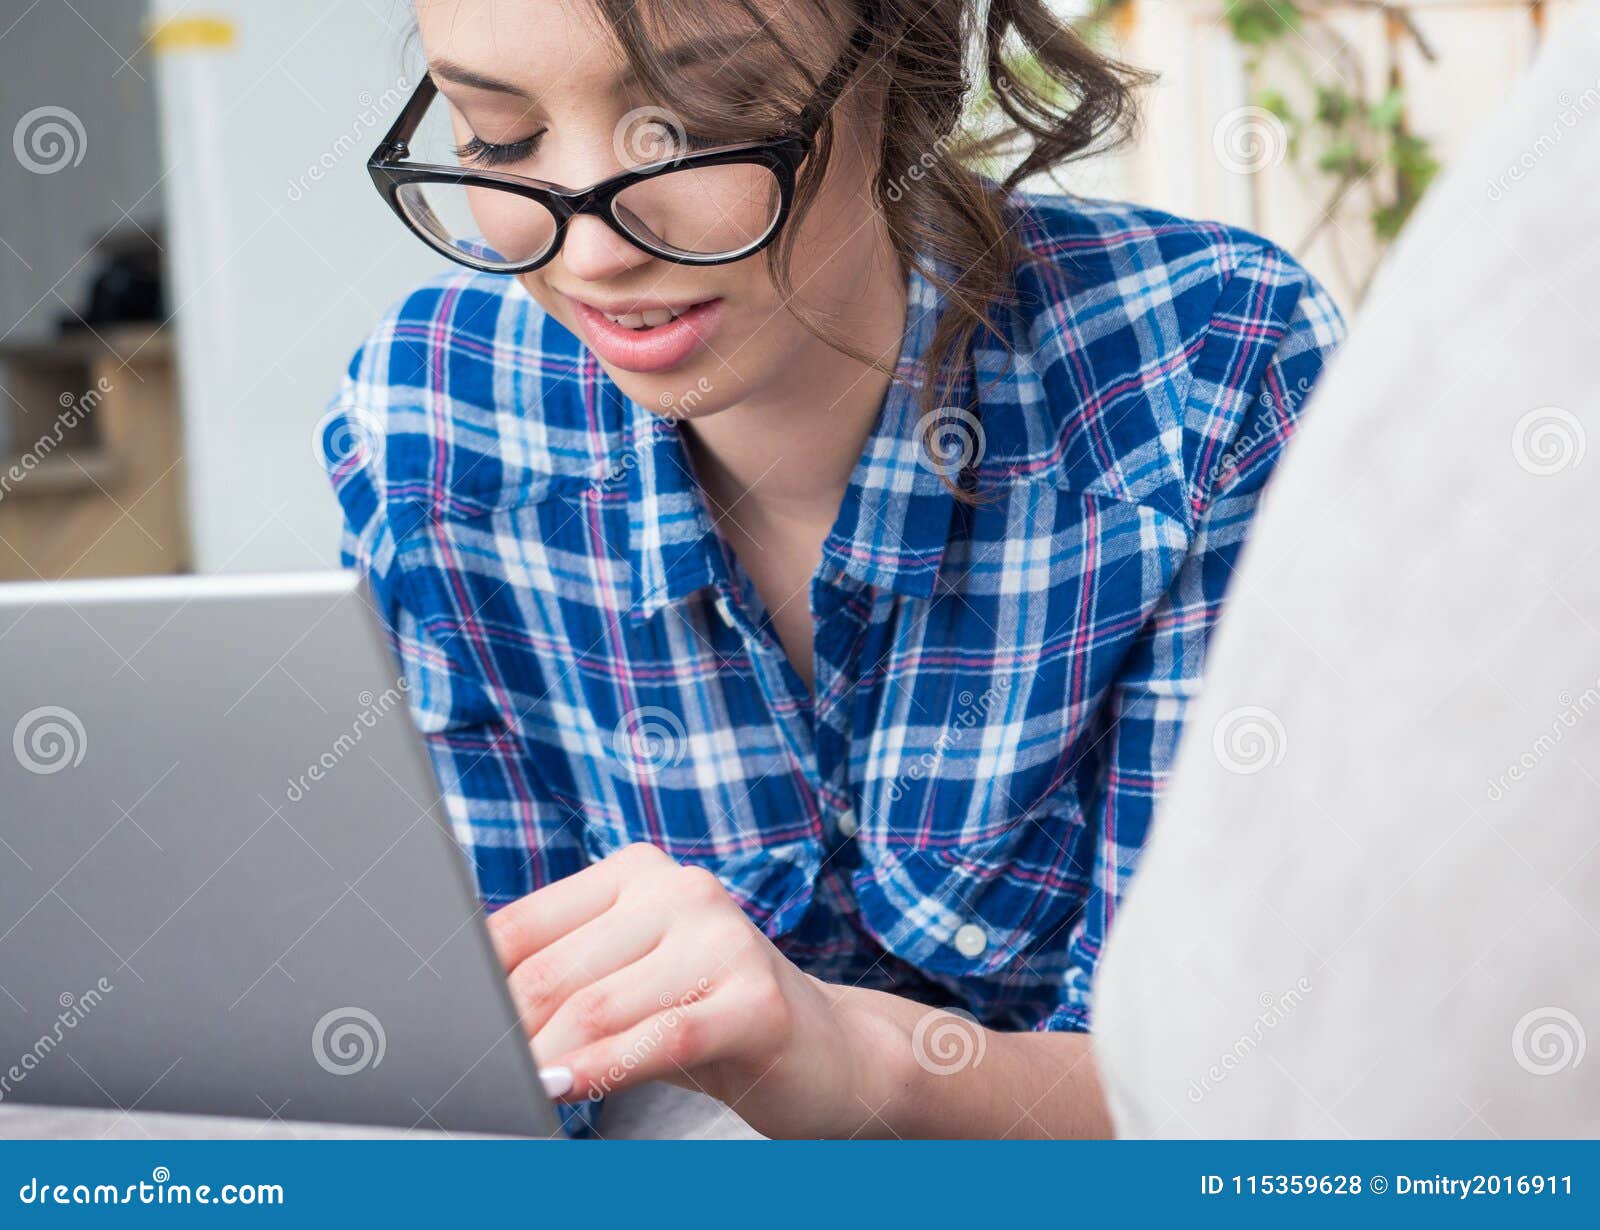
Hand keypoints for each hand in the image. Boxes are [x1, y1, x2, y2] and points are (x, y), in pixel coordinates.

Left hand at [485, 842, 892, 1136]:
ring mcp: (724, 938)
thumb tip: (471, 1010)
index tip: (445, 1031)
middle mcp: (682, 889)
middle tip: (475, 1076)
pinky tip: (565, 1091)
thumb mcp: (630, 985)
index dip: (477, 985)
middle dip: (507, 1033)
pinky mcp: (755, 997)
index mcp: (639, 872)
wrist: (826, 1051)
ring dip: (546, 1060)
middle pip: (555, 971)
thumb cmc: (709, 1018)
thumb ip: (563, 983)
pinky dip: (603, 1070)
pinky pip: (659, 1039)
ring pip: (598, 1008)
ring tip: (517, 1091)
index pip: (526, 924)